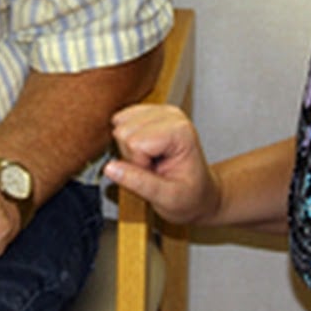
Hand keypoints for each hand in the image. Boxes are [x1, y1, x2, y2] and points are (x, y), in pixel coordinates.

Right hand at [103, 103, 219, 224]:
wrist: (200, 192)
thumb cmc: (190, 197)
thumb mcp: (167, 199)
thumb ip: (138, 182)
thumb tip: (109, 168)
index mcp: (180, 131)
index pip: (134, 142)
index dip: (138, 165)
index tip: (157, 176)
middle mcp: (171, 114)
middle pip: (124, 130)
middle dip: (132, 156)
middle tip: (153, 169)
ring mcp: (159, 110)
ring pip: (119, 124)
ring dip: (128, 148)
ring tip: (150, 161)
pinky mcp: (149, 112)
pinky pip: (120, 120)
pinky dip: (125, 140)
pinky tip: (144, 151)